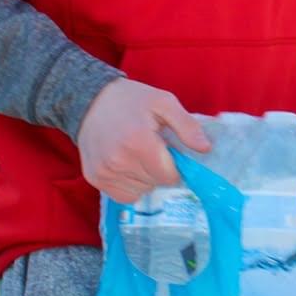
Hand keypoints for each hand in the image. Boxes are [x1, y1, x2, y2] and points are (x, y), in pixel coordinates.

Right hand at [75, 78, 210, 204]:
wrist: (89, 99)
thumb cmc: (131, 100)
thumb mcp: (164, 102)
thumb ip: (187, 126)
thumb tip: (205, 148)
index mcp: (139, 142)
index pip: (169, 176)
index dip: (174, 165)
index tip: (168, 151)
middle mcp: (119, 161)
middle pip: (155, 183)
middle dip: (159, 169)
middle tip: (151, 149)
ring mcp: (105, 172)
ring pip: (141, 191)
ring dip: (145, 178)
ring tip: (137, 154)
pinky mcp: (95, 178)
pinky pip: (123, 196)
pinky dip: (130, 185)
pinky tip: (127, 165)